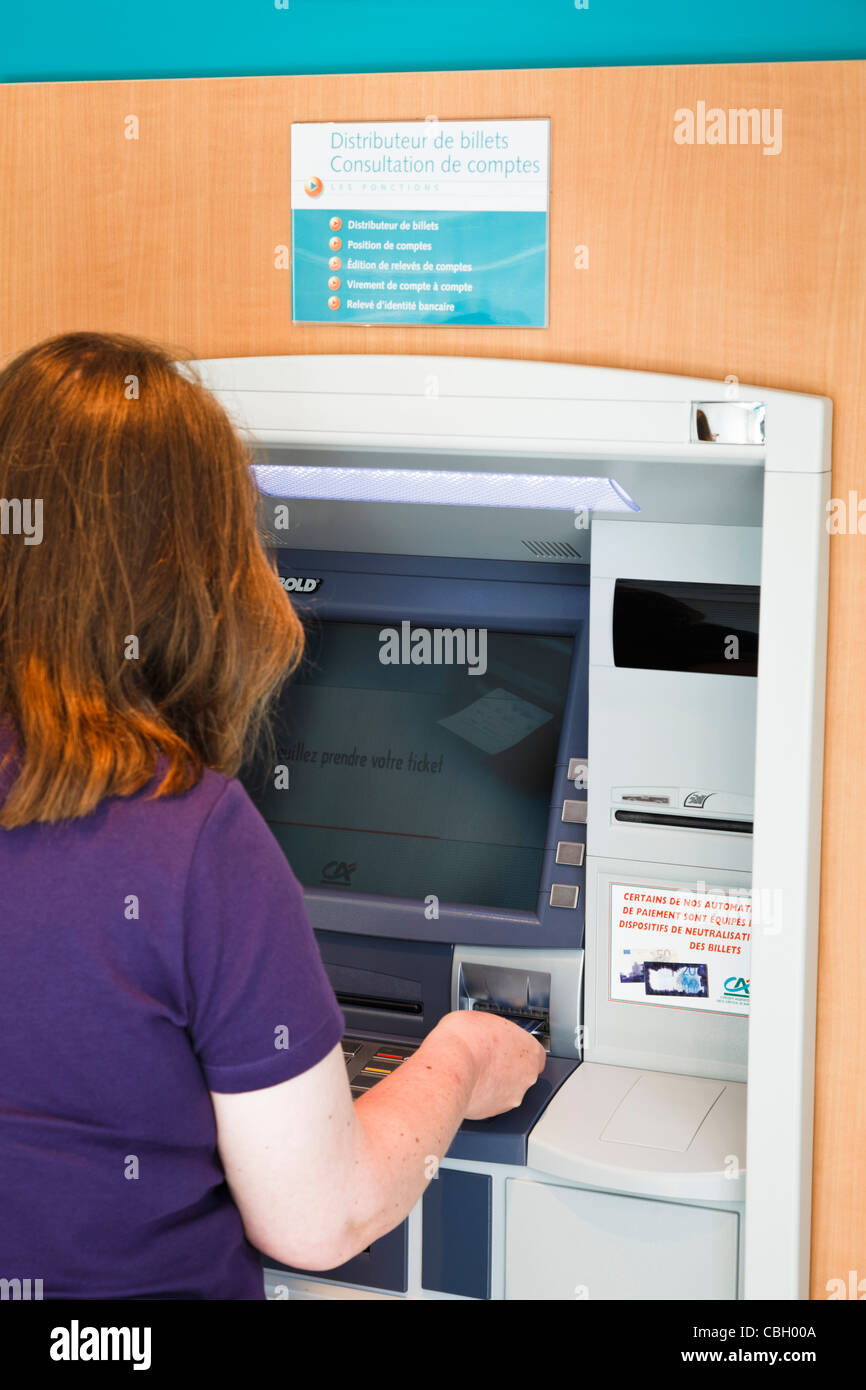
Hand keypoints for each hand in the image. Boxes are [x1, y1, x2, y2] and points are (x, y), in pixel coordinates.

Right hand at [432, 1010, 546, 1119]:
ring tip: (474, 1071)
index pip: (535, 1052)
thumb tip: (486, 1032)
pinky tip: (468, 1083)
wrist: (450, 1067)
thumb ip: (493, 1031)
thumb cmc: (466, 1040)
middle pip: (523, 1072)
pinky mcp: (493, 1112)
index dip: (518, 1048)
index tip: (506, 1044)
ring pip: (507, 1090)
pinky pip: (490, 1102)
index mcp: (530, 1050)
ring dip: (495, 1082)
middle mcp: (526, 1076)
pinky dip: (481, 1095)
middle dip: (506, 1066)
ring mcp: (511, 1096)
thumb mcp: (481, 1018)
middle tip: (486, 1056)